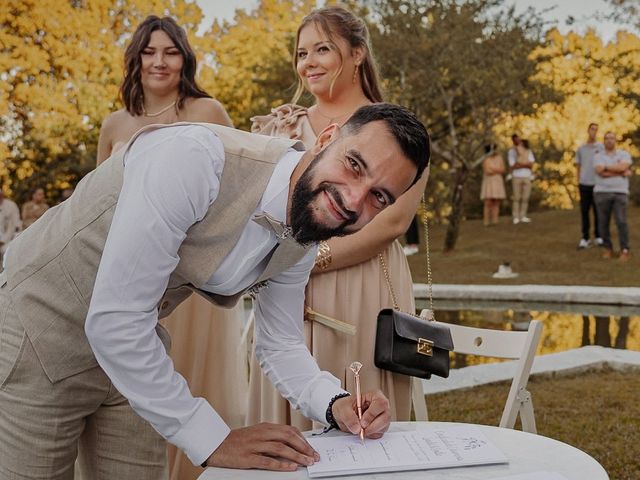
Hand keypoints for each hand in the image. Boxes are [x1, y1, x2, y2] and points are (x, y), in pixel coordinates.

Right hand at [205, 423, 319, 470]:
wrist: (216, 444)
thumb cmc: (237, 441)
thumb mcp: (256, 433)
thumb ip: (272, 436)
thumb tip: (291, 444)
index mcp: (265, 427)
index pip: (289, 430)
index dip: (303, 440)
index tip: (311, 448)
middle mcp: (262, 434)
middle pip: (288, 437)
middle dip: (303, 447)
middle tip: (314, 456)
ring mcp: (255, 445)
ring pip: (280, 448)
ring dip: (296, 455)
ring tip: (307, 462)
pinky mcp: (248, 457)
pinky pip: (267, 460)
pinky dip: (280, 464)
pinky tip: (290, 467)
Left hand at [331, 390, 390, 439]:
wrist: (343, 415)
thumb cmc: (345, 407)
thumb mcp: (343, 408)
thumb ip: (349, 417)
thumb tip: (357, 428)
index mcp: (374, 396)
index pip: (380, 404)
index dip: (372, 414)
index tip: (362, 423)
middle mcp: (381, 406)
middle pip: (385, 417)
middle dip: (373, 426)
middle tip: (361, 430)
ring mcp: (382, 417)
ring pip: (384, 427)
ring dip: (371, 431)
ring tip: (360, 430)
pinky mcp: (380, 427)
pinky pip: (380, 434)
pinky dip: (371, 435)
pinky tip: (363, 431)